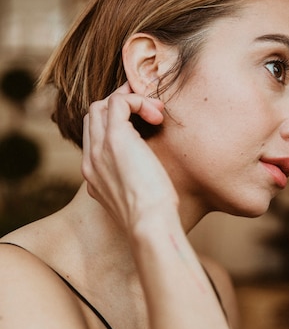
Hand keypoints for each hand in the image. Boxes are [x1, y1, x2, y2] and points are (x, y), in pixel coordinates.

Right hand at [82, 83, 178, 232]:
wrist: (150, 227)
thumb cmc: (154, 218)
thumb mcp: (138, 200)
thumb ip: (135, 183)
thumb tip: (151, 174)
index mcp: (94, 175)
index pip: (94, 134)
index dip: (116, 120)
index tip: (142, 118)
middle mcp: (91, 160)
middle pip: (94, 116)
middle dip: (120, 104)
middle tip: (149, 107)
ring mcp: (99, 148)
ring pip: (103, 105)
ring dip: (131, 101)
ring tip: (156, 111)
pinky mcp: (115, 139)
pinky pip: (119, 102)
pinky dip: (138, 101)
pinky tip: (157, 115)